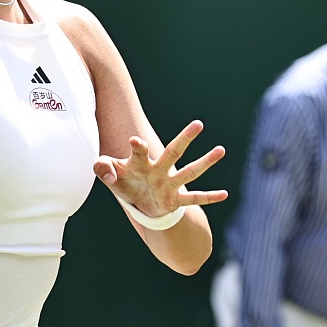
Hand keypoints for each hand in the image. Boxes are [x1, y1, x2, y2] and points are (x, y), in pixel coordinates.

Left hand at [93, 120, 226, 217]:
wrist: (138, 202)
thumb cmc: (123, 182)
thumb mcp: (109, 176)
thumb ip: (102, 168)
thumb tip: (104, 170)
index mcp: (140, 163)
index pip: (140, 152)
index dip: (137, 147)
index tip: (135, 140)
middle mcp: (158, 170)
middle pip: (173, 152)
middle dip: (184, 139)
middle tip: (198, 124)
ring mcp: (169, 185)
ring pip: (190, 172)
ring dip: (205, 162)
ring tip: (221, 150)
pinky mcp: (175, 200)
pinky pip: (194, 199)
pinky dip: (209, 197)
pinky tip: (225, 194)